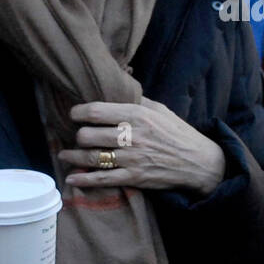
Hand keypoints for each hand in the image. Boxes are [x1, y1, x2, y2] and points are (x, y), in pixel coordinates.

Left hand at [58, 99, 224, 197]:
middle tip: (76, 135)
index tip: (73, 114)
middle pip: (88, 135)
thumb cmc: (177, 133)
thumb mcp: (160, 110)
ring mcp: (132, 158)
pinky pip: (102, 179)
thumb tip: (117, 84)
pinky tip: (71, 177)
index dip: (78, 112)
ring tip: (64, 154)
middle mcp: (132, 136)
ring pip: (91, 157)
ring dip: (72, 156)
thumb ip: (136, 100)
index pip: (96, 111)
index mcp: (137, 115)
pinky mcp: (134, 177)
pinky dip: (83, 179)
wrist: (200, 162)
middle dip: (77, 135)